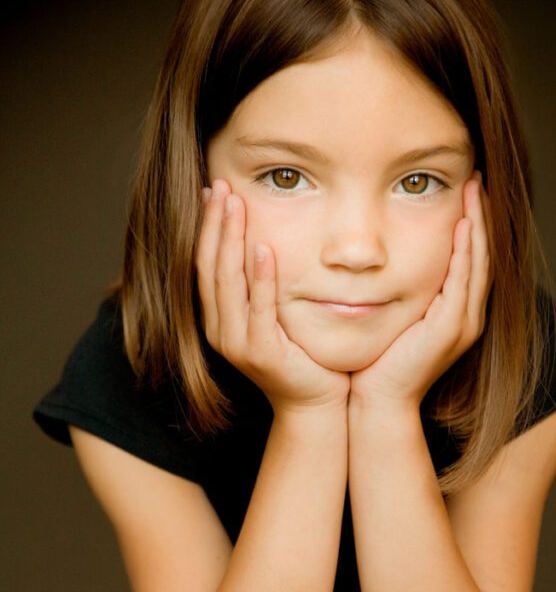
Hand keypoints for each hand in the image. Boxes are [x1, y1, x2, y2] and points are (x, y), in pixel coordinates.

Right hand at [196, 179, 350, 413]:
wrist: (315, 404)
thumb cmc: (301, 358)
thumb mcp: (275, 317)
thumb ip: (263, 287)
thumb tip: (266, 242)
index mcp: (218, 320)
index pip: (205, 264)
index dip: (207, 228)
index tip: (214, 192)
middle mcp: (220, 331)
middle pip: (210, 267)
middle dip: (214, 224)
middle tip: (221, 186)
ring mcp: (238, 344)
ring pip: (227, 282)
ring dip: (230, 240)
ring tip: (236, 205)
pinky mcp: (262, 353)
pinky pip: (259, 308)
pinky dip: (260, 277)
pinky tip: (264, 248)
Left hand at [349, 173, 491, 408]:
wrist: (379, 402)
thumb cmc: (378, 365)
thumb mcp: (395, 319)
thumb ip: (402, 294)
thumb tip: (386, 264)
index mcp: (456, 315)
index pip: (471, 261)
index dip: (473, 226)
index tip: (468, 192)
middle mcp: (467, 318)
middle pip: (483, 256)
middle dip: (481, 216)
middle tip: (478, 180)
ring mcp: (463, 324)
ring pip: (478, 264)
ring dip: (478, 225)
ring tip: (475, 191)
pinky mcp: (451, 329)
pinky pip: (462, 281)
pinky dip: (465, 252)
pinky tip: (463, 225)